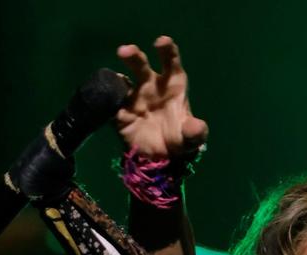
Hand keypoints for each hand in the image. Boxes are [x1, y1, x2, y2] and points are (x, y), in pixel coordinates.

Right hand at [114, 36, 208, 159]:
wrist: (161, 160)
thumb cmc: (179, 141)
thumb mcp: (192, 139)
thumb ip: (196, 132)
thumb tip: (197, 128)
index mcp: (172, 85)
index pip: (171, 63)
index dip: (167, 51)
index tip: (162, 42)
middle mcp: (151, 86)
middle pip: (141, 66)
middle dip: (134, 56)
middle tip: (126, 52)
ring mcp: (134, 97)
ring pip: (123, 80)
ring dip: (118, 76)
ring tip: (116, 78)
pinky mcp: (120, 112)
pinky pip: (112, 102)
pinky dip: (109, 97)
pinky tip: (109, 97)